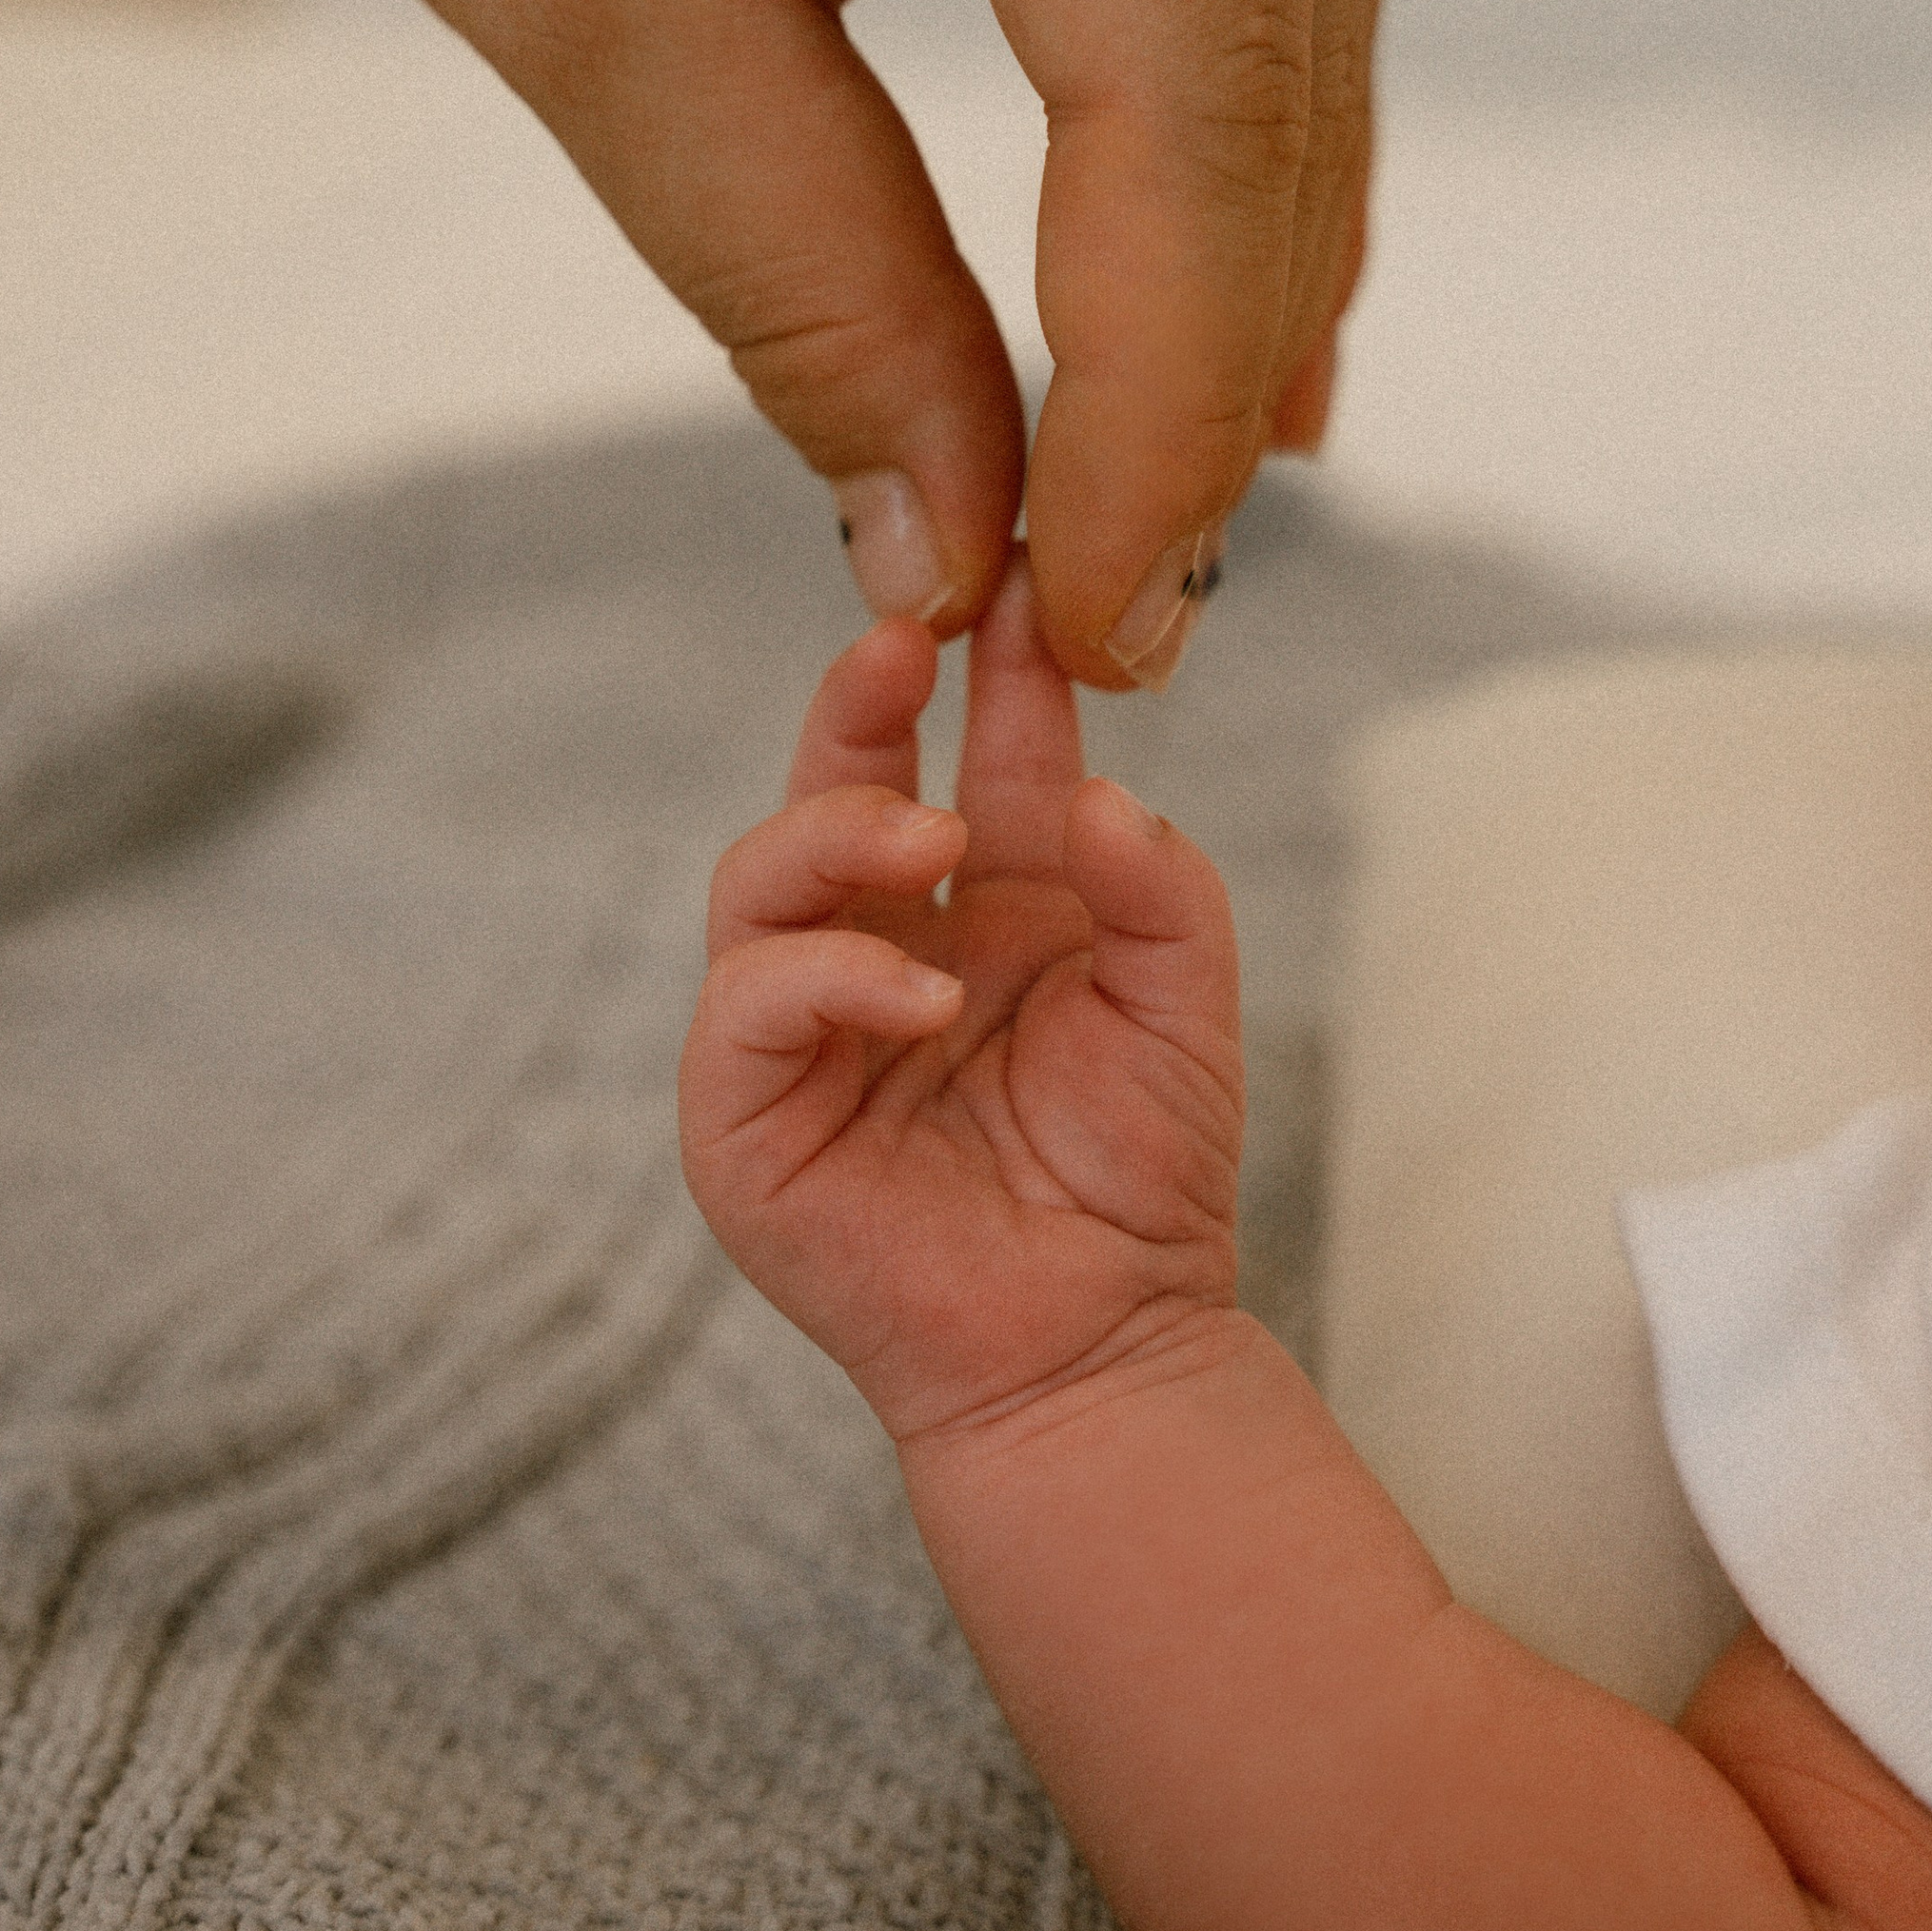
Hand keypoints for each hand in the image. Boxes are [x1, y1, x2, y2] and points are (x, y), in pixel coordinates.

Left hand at [150, 0, 1378, 684]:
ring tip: (1136, 512)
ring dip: (1226, 266)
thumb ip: (813, 284)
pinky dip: (1209, 124)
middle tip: (1108, 623)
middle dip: (1200, 369)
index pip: (1196, 93)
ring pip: (1305, 15)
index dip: (1156, 403)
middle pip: (1284, 66)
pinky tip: (1172, 305)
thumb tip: (972, 548)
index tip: (1096, 630)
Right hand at [679, 554, 1243, 1444]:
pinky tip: (920, 993)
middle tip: (903, 648)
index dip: (987, 671)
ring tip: (930, 845)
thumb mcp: (1184, 1005)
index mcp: (986, 901)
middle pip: (833, 784)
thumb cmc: (1143, 1179)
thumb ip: (1161, 887)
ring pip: (763, 875)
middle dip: (857, 703)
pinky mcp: (747, 1115)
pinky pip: (749, 1005)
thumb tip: (1096, 793)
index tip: (1013, 585)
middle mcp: (879, 943)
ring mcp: (801, 1028)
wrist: (1105, 1344)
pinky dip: (827, 976)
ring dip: (841, 835)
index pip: (972, 754)